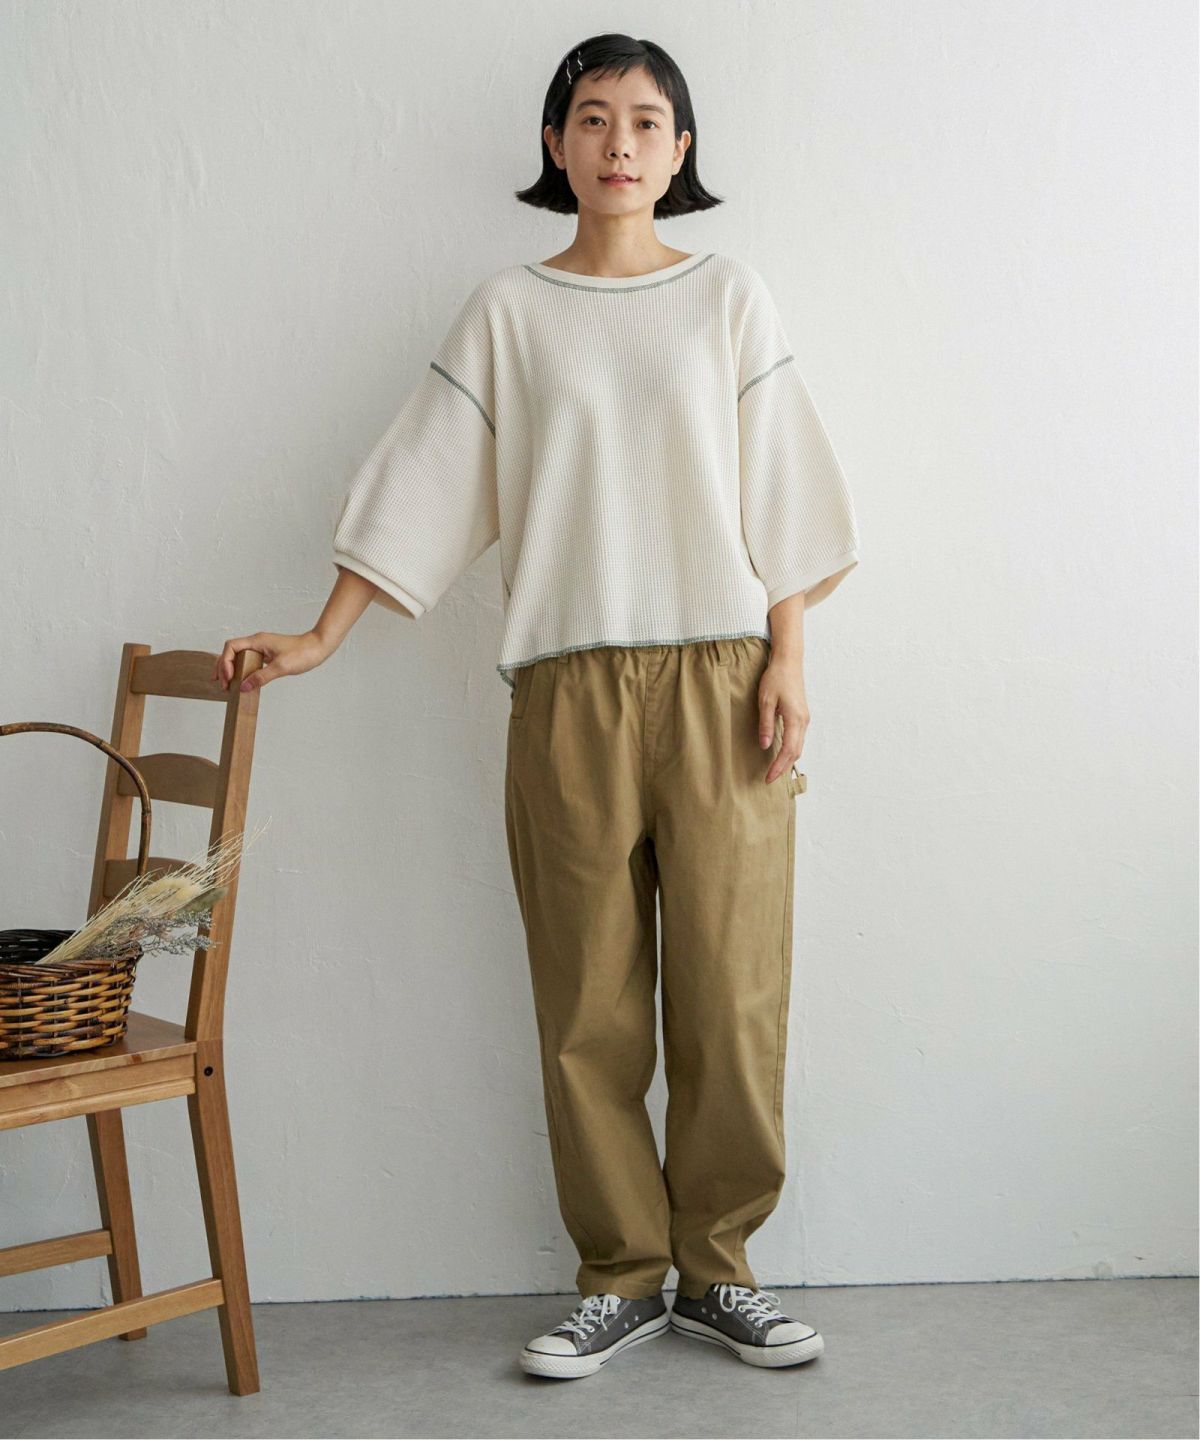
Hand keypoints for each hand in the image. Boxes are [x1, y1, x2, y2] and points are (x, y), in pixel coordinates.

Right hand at [211, 630, 332, 692]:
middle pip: (231, 651)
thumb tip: (244, 687)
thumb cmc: (303, 653)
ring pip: (239, 656)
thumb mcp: (281, 667)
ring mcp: (262, 648)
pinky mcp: (268, 654)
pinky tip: (242, 680)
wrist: (319, 647)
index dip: (226, 662)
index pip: (231, 647)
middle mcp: (257, 642)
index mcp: (258, 641)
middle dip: (224, 667)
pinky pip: (249, 661)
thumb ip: (261, 677)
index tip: (229, 677)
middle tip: (223, 685)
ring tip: (226, 684)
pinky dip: (242, 670)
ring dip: (231, 669)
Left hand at [758, 654, 808, 783]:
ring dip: (788, 760)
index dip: (778, 766)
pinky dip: (791, 750)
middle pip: (796, 752)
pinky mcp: (801, 715)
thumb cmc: (776, 678)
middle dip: (783, 767)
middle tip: (769, 779)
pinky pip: (798, 738)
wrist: (789, 662)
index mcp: (795, 719)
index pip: (788, 750)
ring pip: (798, 746)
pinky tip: (782, 754)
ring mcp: (804, 718)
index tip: (768, 778)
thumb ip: (766, 724)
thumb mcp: (765, 701)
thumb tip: (766, 746)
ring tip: (775, 770)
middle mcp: (803, 721)